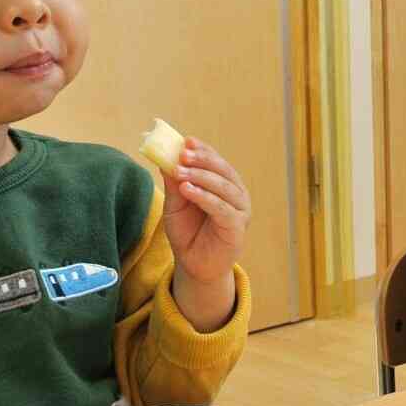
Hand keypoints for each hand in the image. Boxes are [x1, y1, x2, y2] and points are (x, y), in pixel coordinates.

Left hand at [162, 139, 248, 330]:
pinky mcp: (237, 227)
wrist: (194, 264)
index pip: (216, 161)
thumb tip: (165, 157)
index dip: (203, 150)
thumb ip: (174, 183)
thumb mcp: (176, 204)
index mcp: (224, 183)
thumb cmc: (187, 232)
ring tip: (180, 173)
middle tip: (183, 154)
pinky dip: (205, 197)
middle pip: (223, 170)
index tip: (186, 141)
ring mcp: (240, 210)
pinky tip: (188, 190)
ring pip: (224, 187)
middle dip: (202, 160)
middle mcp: (236, 193)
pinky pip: (222, 208)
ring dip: (201, 177)